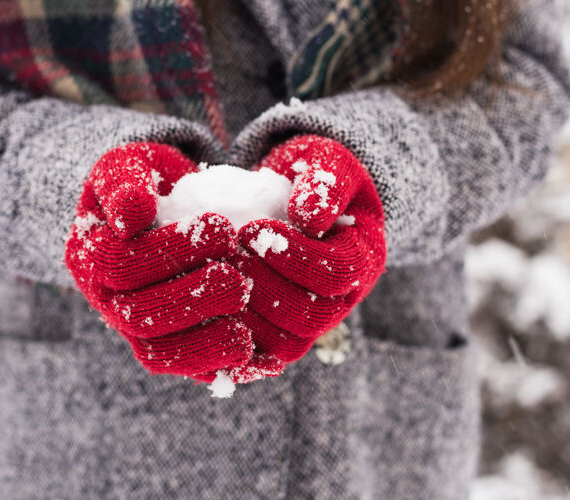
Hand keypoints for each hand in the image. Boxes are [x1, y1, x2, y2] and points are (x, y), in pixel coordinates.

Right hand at [65, 143, 252, 377]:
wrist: (160, 206)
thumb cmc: (145, 181)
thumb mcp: (128, 164)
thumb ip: (123, 182)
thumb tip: (132, 214)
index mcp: (89, 256)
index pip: (120, 263)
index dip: (170, 250)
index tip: (223, 226)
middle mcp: (105, 299)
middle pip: (138, 316)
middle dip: (192, 299)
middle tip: (239, 279)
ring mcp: (133, 328)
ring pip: (158, 353)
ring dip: (204, 344)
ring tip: (246, 328)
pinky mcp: (165, 347)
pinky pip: (184, 369)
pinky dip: (216, 366)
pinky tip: (253, 354)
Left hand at [233, 134, 386, 364]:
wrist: (295, 194)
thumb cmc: (313, 172)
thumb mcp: (327, 161)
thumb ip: (325, 182)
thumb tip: (308, 218)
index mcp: (365, 257)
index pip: (338, 273)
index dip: (294, 256)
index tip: (251, 230)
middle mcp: (345, 299)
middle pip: (312, 318)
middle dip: (265, 288)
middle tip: (226, 258)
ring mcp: (314, 321)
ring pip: (287, 345)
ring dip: (246, 315)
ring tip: (213, 279)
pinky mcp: (283, 333)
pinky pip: (263, 357)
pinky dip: (234, 346)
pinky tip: (204, 318)